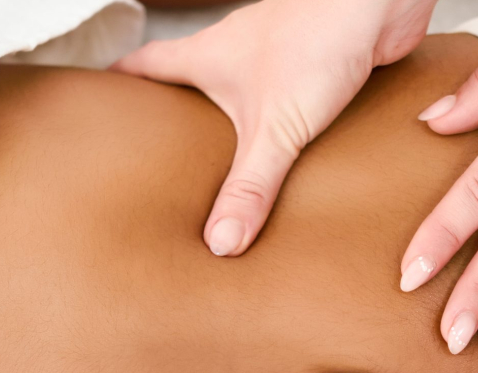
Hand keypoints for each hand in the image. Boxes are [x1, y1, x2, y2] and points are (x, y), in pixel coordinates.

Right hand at [114, 0, 434, 255]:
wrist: (380, 2)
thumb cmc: (320, 37)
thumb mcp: (276, 127)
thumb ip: (250, 186)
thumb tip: (220, 243)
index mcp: (206, 56)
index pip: (144, 64)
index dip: (119, 83)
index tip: (97, 106)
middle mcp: (235, 51)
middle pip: (187, 81)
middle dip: (172, 117)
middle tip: (155, 158)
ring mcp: (274, 57)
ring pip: (236, 93)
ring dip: (228, 126)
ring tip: (218, 170)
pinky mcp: (313, 68)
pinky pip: (283, 104)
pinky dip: (276, 129)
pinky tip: (287, 159)